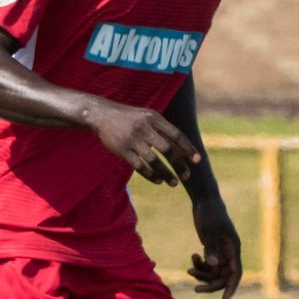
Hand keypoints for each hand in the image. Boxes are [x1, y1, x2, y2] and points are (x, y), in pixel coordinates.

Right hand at [83, 100, 200, 186]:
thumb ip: (163, 128)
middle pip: (167, 150)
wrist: (102, 115)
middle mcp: (144, 129)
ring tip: (173, 183)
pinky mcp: (122, 150)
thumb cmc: (130, 117)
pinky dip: (150, 174)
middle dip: (179, 165)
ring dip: (165, 174)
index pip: (176, 135)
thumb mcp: (147, 116)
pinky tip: (157, 180)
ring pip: (153, 161)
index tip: (197, 161)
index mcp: (154, 119)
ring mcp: (132, 140)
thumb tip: (183, 146)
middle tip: (186, 176)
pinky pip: (139, 166)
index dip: (188, 148)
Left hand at [188, 192, 241, 298]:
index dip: (231, 289)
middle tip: (196, 289)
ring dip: (203, 274)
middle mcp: (230, 252)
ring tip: (189, 269)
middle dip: (211, 284)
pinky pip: (209, 264)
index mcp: (234, 248)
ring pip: (214, 271)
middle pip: (223, 276)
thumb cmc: (209, 213)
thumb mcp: (209, 230)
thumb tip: (214, 266)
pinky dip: (201, 265)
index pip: (235, 274)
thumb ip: (211, 247)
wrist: (205, 200)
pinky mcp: (213, 248)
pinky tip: (193, 257)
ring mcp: (222, 251)